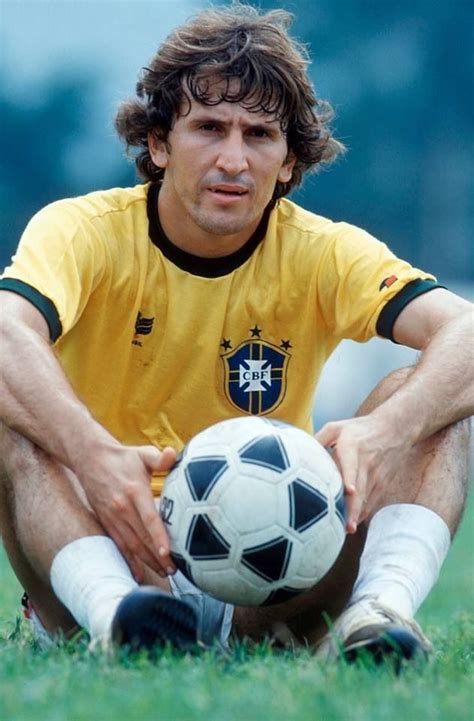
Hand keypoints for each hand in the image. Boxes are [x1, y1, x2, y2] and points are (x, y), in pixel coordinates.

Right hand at [76, 443, 176, 579]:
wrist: (90, 458)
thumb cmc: (122, 457)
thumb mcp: (142, 453)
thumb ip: (159, 458)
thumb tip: (174, 454)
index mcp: (134, 491)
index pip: (148, 518)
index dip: (158, 536)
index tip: (168, 552)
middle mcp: (122, 508)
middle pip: (142, 537)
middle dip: (158, 556)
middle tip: (174, 570)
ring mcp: (112, 517)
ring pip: (131, 545)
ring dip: (147, 561)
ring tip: (163, 573)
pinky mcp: (106, 522)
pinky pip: (118, 545)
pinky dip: (128, 561)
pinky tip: (138, 575)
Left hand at [314, 414, 410, 533]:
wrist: (394, 429)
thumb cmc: (359, 429)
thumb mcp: (337, 427)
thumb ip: (318, 439)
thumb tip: (296, 452)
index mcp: (353, 447)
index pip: (352, 463)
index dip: (350, 476)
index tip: (349, 490)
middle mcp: (366, 463)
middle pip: (360, 488)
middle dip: (354, 508)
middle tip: (347, 525)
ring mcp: (376, 476)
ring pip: (367, 499)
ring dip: (358, 514)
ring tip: (347, 529)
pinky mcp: (382, 484)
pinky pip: (371, 501)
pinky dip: (363, 513)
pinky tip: (353, 523)